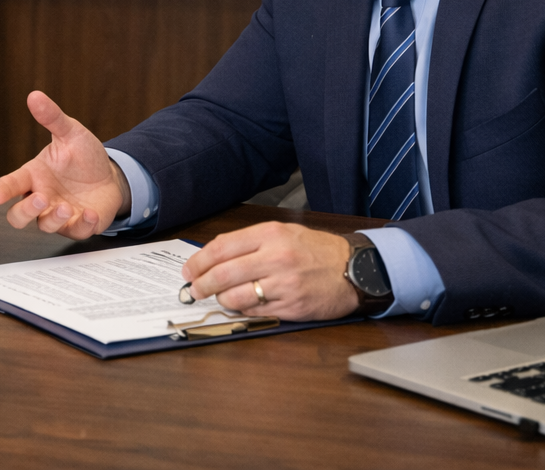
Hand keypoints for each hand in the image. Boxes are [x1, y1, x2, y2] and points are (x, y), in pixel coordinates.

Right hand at [0, 91, 127, 237]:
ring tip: (67, 206)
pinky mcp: (78, 226)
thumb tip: (35, 96)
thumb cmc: (83, 157)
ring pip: (43, 226)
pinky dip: (81, 225)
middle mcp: (42, 198)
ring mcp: (58, 215)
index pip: (11, 184)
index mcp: (34, 176)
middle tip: (41, 198)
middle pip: (18, 216)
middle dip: (25, 210)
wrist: (110, 176)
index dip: (2, 190)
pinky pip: (74, 232)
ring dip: (53, 219)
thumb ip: (52, 118)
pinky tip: (90, 213)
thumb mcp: (71, 133)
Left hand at [180, 222, 357, 321]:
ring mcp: (284, 284)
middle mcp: (276, 258)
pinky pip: (256, 311)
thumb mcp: (283, 233)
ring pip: (236, 296)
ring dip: (222, 300)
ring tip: (220, 297)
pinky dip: (243, 310)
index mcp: (270, 235)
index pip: (221, 248)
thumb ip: (250, 242)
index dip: (198, 261)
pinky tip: (242, 305)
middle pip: (223, 274)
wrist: (356, 268)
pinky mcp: (292, 306)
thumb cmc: (317, 250)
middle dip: (201, 285)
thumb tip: (213, 256)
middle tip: (193, 290)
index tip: (188, 270)